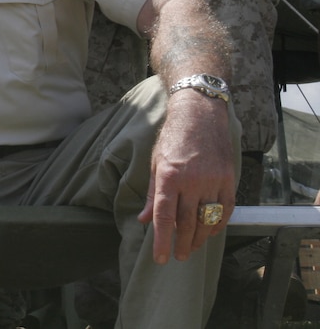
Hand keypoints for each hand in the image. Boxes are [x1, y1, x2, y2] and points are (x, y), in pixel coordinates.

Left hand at [138, 90, 235, 263]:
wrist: (200, 115)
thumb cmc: (173, 137)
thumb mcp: (156, 163)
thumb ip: (153, 194)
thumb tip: (145, 219)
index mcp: (169, 176)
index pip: (165, 216)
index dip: (162, 240)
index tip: (160, 258)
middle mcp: (192, 181)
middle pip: (187, 222)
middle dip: (182, 243)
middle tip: (178, 256)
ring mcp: (212, 181)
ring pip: (207, 219)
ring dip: (199, 238)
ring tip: (192, 248)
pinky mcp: (228, 179)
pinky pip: (225, 209)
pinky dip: (218, 224)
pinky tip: (210, 232)